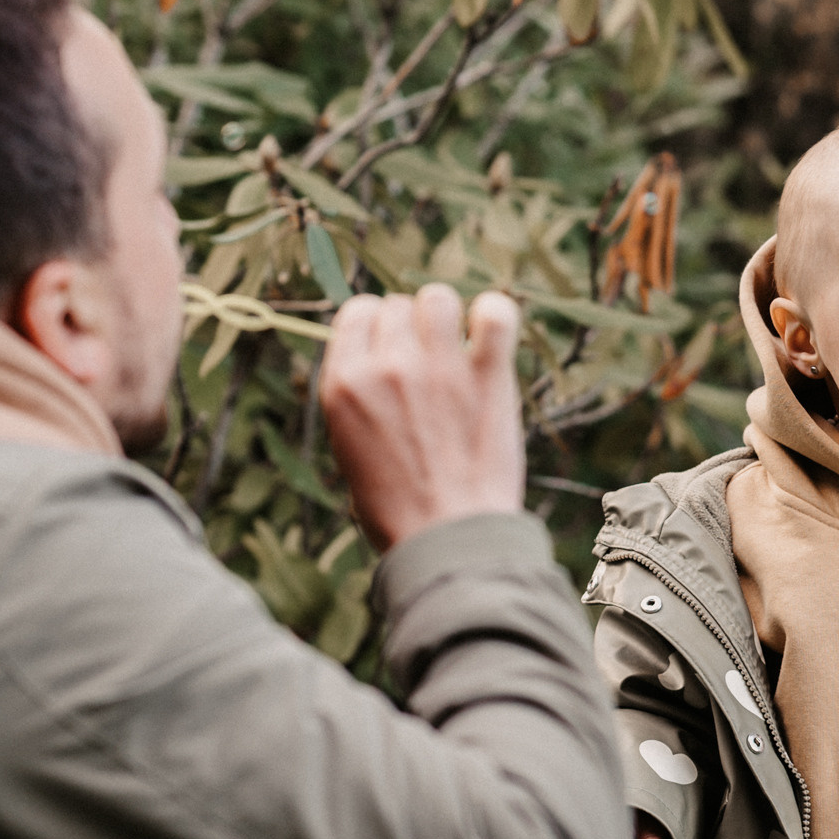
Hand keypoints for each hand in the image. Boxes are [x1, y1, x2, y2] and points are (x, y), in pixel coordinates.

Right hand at [318, 285, 524, 551]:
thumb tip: (378, 357)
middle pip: (397, 306)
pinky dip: (495, 316)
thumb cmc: (397, 508)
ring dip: (447, 318)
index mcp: (344, 384)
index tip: (390, 351)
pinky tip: (491, 335)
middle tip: (427, 368)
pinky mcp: (486, 377)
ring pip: (438, 298)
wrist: (447, 540)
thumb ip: (360, 396)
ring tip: (457, 349)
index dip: (376, 328)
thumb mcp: (350, 448)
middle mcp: (387, 366)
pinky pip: (495, 314)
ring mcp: (438, 368)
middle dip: (411, 330)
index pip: (356, 313)